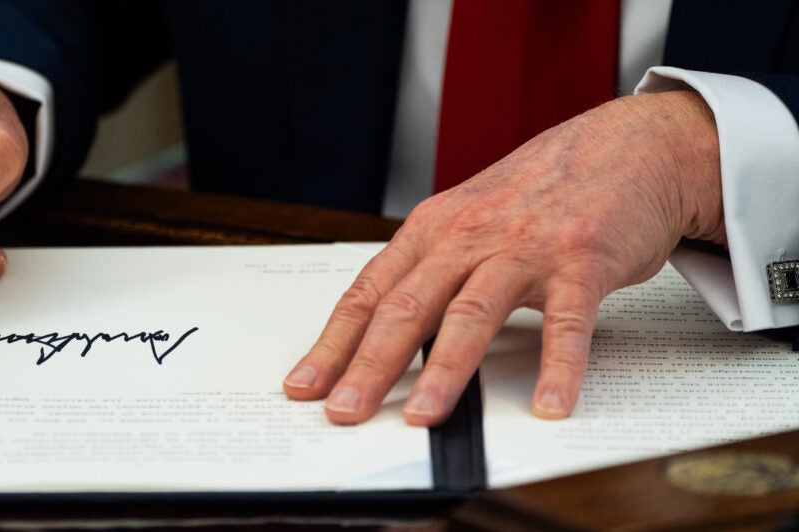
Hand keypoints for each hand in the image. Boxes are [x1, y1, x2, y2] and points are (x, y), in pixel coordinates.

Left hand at [284, 91, 726, 424]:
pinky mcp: (582, 260)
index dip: (333, 342)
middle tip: (343, 411)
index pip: (369, 293)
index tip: (304, 384)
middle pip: (407, 306)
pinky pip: (567, 321)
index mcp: (436, 229)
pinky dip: (558, 365)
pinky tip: (548, 403)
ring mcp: (525, 247)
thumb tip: (387, 334)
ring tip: (423, 416)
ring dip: (444, 369)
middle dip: (370, 365)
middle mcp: (471, 235)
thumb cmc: (543, 189)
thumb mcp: (472, 218)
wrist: (629, 144)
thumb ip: (434, 270)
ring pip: (473, 313)